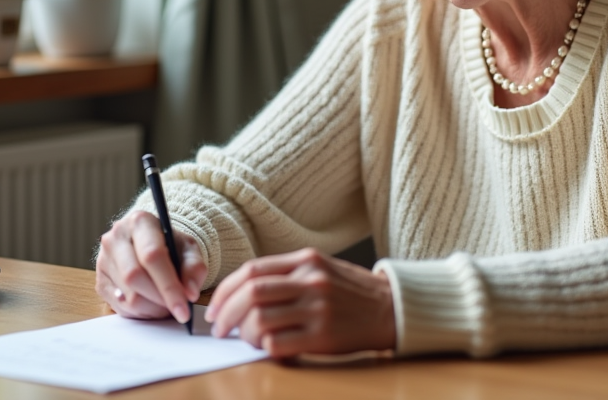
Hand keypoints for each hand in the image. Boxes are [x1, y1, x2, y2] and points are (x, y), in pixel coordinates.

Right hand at [96, 210, 205, 324]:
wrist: (150, 244)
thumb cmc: (170, 245)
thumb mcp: (188, 249)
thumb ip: (194, 268)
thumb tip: (190, 293)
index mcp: (140, 222)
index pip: (152, 256)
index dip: (169, 286)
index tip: (184, 309)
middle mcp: (116, 238)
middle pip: (135, 277)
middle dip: (160, 299)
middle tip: (177, 309)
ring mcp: (104, 260)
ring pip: (127, 296)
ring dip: (152, 309)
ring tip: (166, 305)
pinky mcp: (100, 281)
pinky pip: (119, 307)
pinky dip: (140, 313)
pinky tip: (152, 305)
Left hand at [204, 248, 395, 357]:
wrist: (392, 308)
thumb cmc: (353, 291)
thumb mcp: (322, 268)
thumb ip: (287, 273)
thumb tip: (244, 290)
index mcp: (306, 260)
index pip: (252, 271)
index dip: (226, 290)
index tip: (215, 307)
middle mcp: (310, 281)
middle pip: (250, 293)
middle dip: (225, 312)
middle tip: (218, 328)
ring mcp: (317, 309)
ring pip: (259, 319)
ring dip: (242, 333)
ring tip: (243, 339)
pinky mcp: (323, 336)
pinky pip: (278, 344)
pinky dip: (263, 348)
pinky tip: (266, 348)